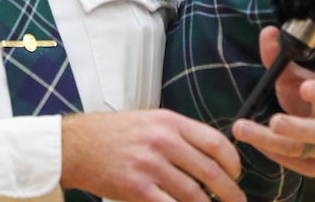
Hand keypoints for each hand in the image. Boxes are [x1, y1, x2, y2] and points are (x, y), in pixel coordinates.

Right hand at [61, 109, 245, 201]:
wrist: (76, 145)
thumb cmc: (112, 133)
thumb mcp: (149, 120)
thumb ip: (178, 133)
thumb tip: (209, 154)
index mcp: (169, 122)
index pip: (215, 142)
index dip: (233, 162)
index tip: (236, 173)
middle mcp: (162, 142)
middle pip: (210, 171)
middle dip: (230, 192)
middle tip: (237, 201)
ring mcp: (150, 166)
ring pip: (194, 194)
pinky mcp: (137, 188)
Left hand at [230, 26, 314, 176]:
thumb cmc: (308, 95)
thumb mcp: (295, 75)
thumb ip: (279, 56)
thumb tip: (268, 32)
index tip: (303, 86)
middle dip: (296, 128)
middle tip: (273, 122)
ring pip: (303, 150)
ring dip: (271, 142)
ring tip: (243, 129)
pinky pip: (296, 165)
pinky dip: (273, 155)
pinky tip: (254, 142)